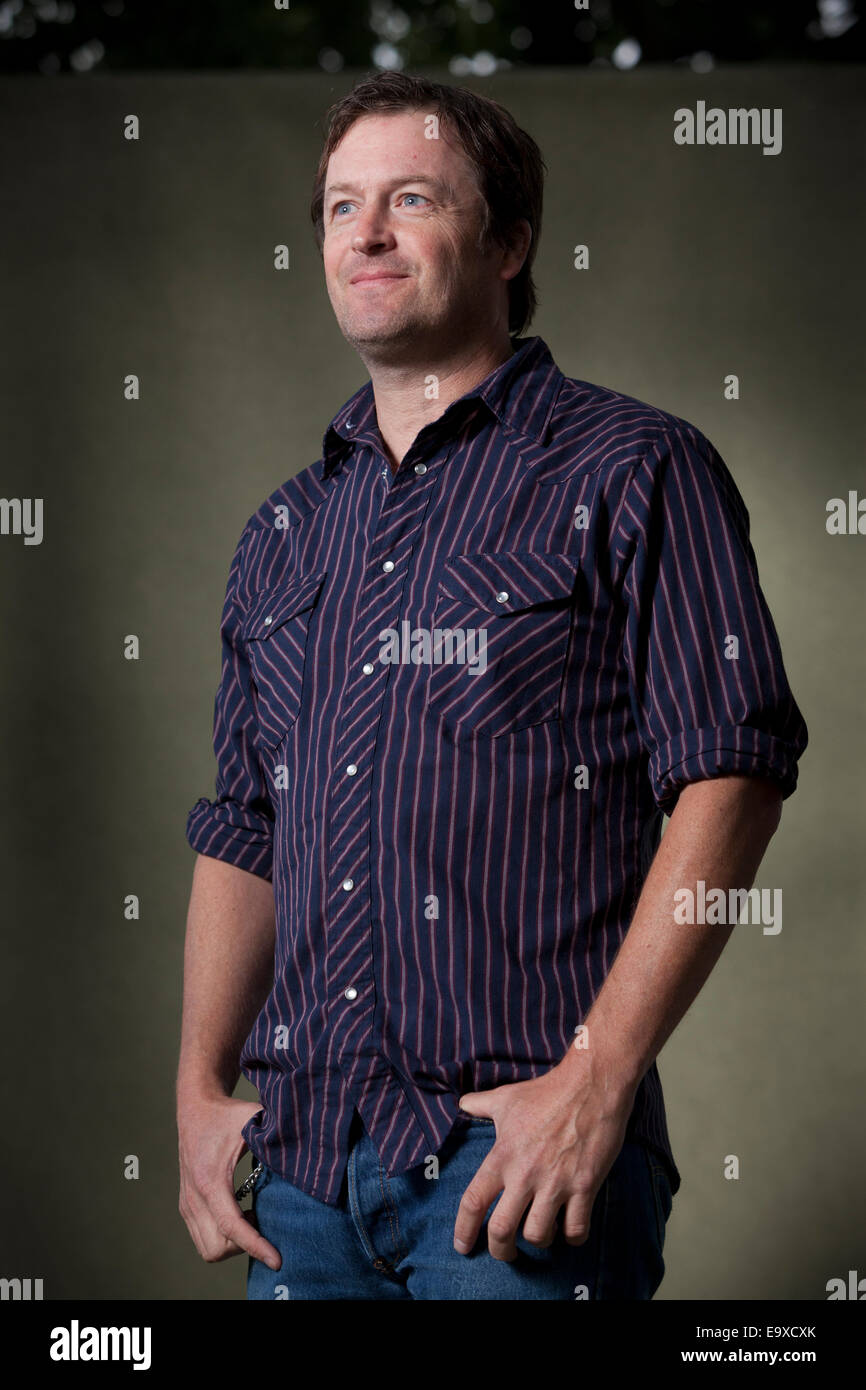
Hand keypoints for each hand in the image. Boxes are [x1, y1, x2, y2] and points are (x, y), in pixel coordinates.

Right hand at [178, 1093, 280, 1270]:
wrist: (195, 1109)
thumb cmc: (227, 1114)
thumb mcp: (254, 1120)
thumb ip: (278, 1135)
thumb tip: (306, 1152)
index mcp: (210, 1179)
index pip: (232, 1226)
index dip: (256, 1246)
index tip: (277, 1260)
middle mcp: (194, 1197)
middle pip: (218, 1248)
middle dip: (244, 1245)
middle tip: (264, 1221)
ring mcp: (187, 1204)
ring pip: (208, 1249)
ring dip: (233, 1244)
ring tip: (252, 1217)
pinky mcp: (186, 1206)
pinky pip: (203, 1238)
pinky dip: (223, 1237)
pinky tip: (241, 1214)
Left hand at [453, 1058, 635, 1261]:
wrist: (591, 1085)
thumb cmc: (547, 1091)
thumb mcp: (507, 1097)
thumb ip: (481, 1104)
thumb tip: (462, 1104)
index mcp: (503, 1156)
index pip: (473, 1202)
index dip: (463, 1230)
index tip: (462, 1246)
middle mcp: (525, 1174)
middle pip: (502, 1230)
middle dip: (500, 1251)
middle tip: (505, 1253)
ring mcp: (556, 1182)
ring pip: (538, 1235)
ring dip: (539, 1240)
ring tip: (542, 1231)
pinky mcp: (585, 1186)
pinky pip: (576, 1229)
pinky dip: (572, 1236)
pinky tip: (570, 1228)